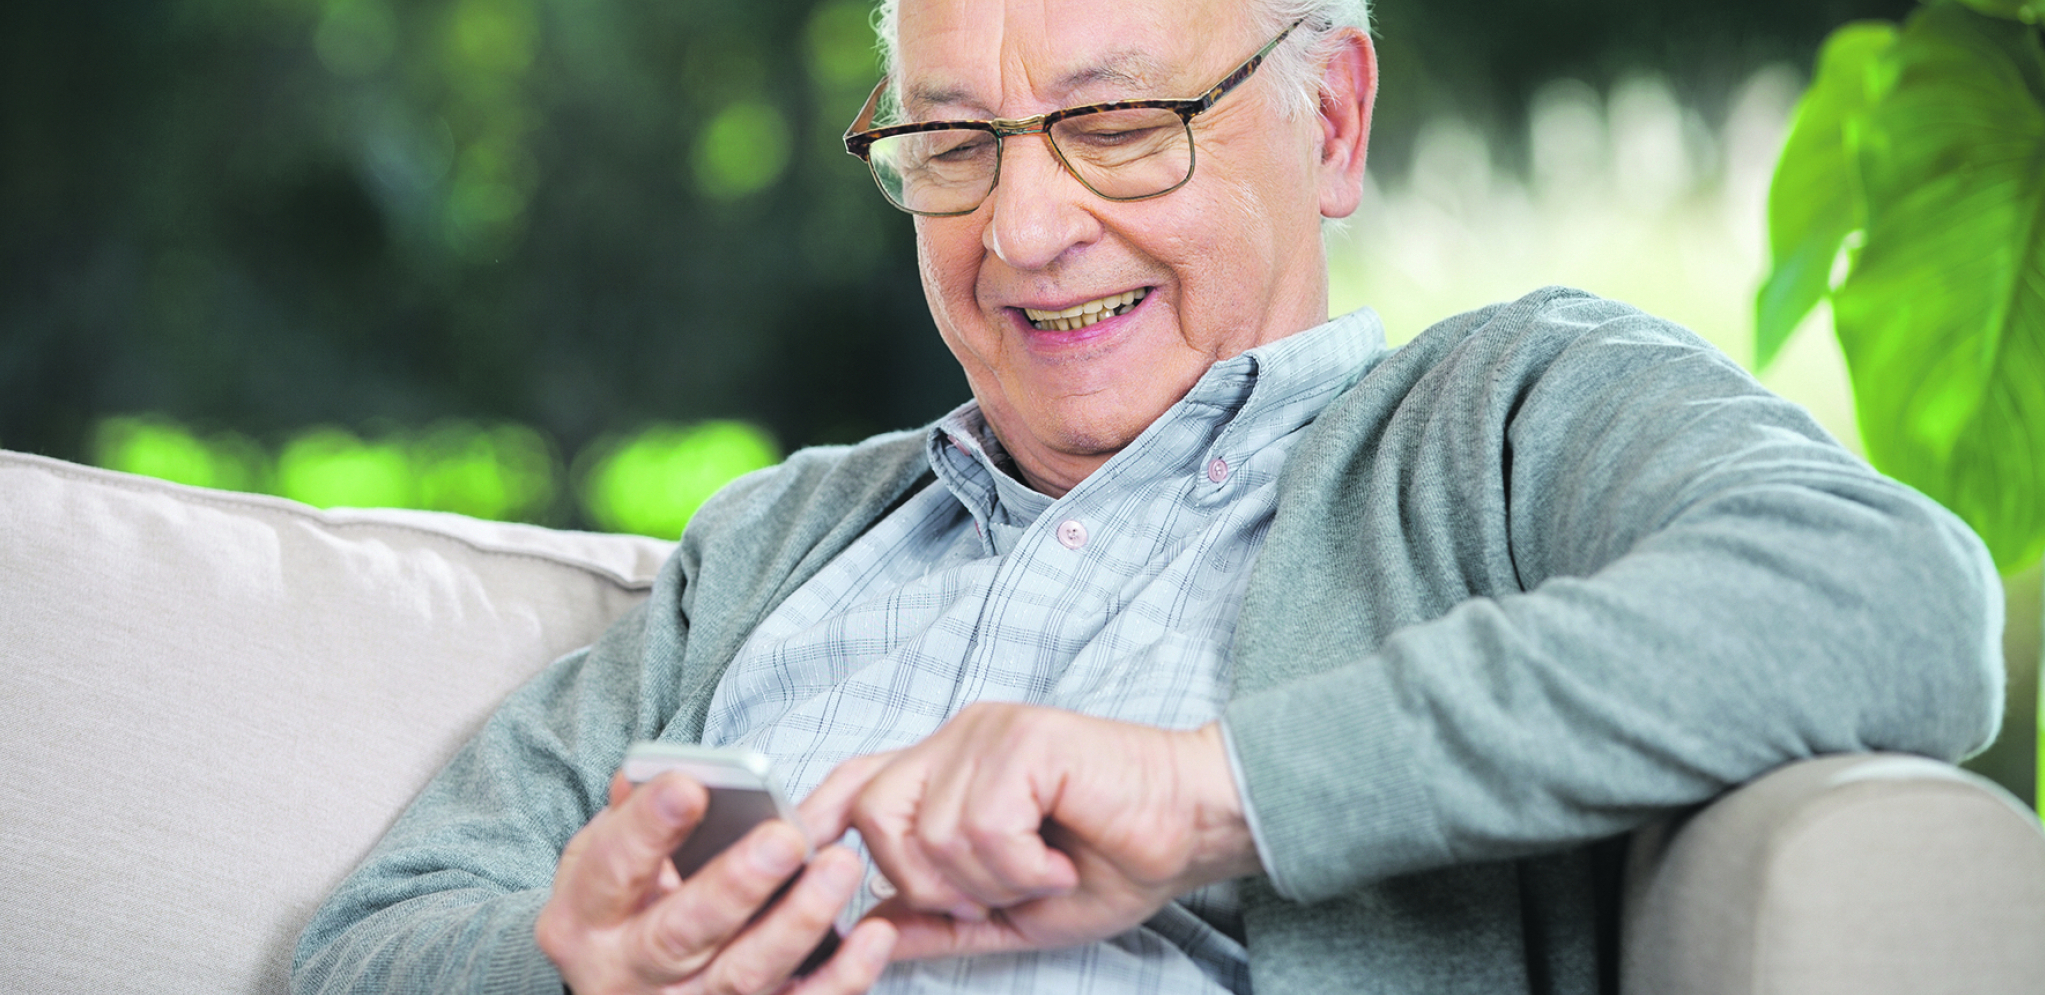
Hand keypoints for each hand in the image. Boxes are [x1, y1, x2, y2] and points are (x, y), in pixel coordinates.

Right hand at [535, 770, 897, 994]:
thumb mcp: (605, 855)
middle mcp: (628, 971)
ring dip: (798, 922)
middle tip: (785, 838)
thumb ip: (633, 812)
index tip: (690, 787)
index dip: (648, 828)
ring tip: (840, 867)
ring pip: (744, 975)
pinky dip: (840, 978)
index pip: (613, 870)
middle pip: (681, 933)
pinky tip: (872, 935)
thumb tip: (668, 772)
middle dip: (735, 884)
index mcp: (584, 917)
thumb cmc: (624, 899)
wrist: (625, 980)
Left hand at [801, 706, 1260, 960]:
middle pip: (873, 812)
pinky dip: (1019, 866)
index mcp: (950, 766)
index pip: (856, 777)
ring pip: (930, 832)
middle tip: (989, 897)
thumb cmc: (1115, 858)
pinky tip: (1057, 862)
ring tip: (1042, 872)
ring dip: (988, 881)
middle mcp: (959, 738)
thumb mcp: (1011, 910)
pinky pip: (980, 825)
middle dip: (922, 880)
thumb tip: (870, 936)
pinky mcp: (1023, 738)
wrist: (1195, 824)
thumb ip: (940, 923)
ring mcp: (989, 732)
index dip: (817, 816)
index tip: (804, 860)